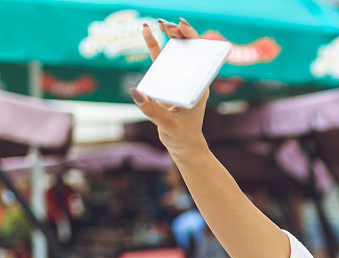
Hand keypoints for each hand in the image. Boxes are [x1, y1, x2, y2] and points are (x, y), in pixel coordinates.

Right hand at [131, 17, 208, 157]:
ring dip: (166, 38)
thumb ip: (152, 110)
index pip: (199, 57)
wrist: (183, 147)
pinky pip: (160, 62)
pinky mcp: (167, 84)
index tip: (182, 27)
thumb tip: (136, 92)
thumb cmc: (182, 137)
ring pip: (173, 54)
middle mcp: (190, 80)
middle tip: (165, 24)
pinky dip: (153, 47)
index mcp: (198, 87)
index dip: (192, 39)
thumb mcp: (169, 125)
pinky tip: (146, 32)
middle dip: (178, 34)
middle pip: (187, 51)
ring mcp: (179, 80)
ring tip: (155, 24)